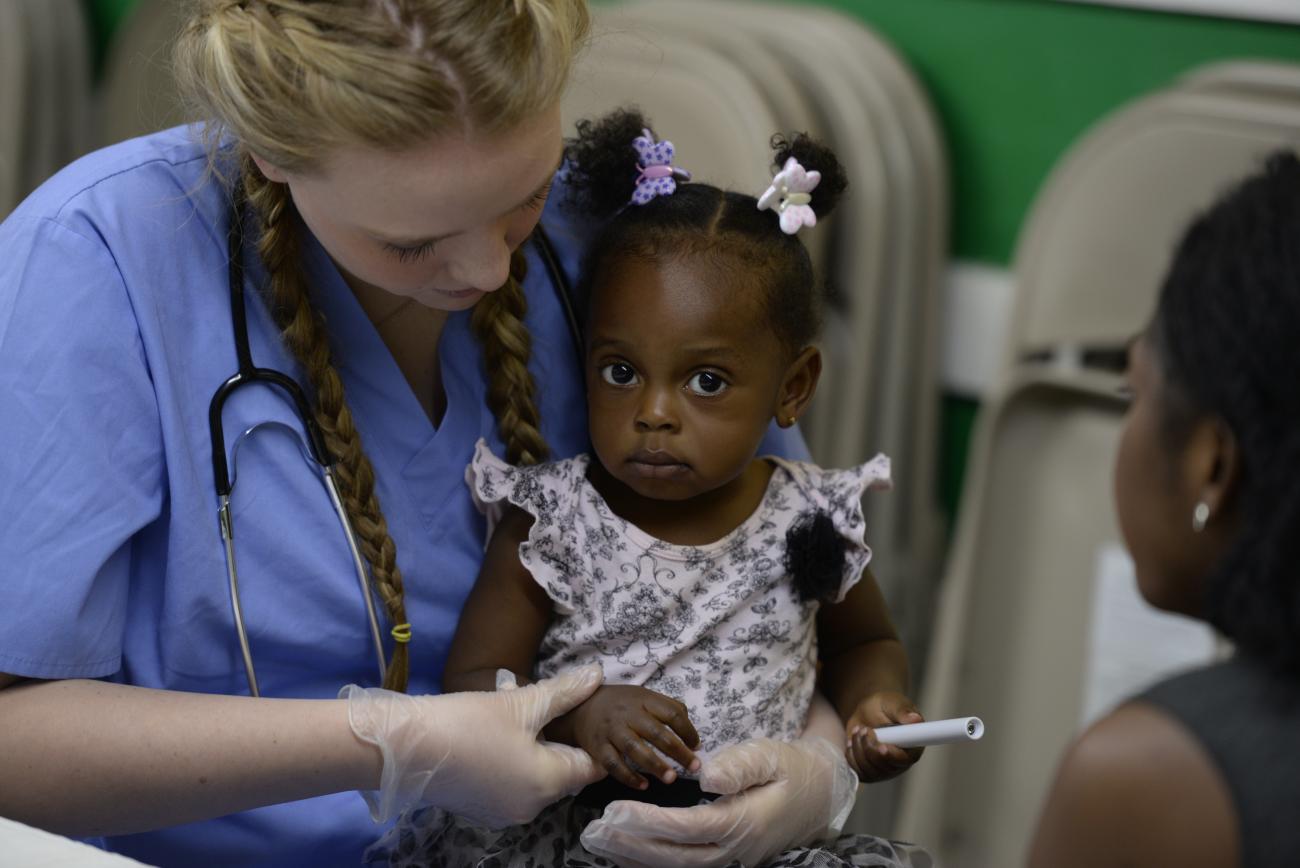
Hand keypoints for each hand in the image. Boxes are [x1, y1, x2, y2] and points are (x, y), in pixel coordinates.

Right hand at [341, 664, 603, 827]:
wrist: (403, 747)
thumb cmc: (468, 723)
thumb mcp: (521, 702)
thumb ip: (564, 692)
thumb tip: (597, 676)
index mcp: (548, 784)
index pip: (590, 766)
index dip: (589, 737)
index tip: (580, 711)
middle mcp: (530, 808)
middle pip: (563, 771)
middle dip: (556, 735)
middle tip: (541, 702)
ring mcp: (503, 812)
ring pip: (534, 775)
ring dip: (531, 744)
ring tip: (511, 707)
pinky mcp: (479, 809)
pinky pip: (509, 783)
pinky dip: (510, 759)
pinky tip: (491, 730)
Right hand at [556, 684, 700, 789]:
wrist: (581, 707)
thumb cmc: (621, 704)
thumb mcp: (644, 697)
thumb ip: (668, 709)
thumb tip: (692, 737)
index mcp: (644, 699)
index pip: (672, 713)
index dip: (688, 731)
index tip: (697, 746)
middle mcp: (628, 714)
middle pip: (657, 732)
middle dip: (678, 751)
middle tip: (694, 767)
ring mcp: (612, 731)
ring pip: (635, 749)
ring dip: (655, 765)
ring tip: (672, 779)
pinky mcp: (598, 747)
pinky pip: (614, 764)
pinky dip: (629, 777)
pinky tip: (644, 785)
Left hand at [580, 736, 856, 867]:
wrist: (820, 794)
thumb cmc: (792, 769)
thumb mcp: (770, 755)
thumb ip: (739, 765)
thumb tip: (705, 776)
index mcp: (744, 821)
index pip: (689, 827)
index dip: (650, 823)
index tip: (616, 812)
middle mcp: (735, 849)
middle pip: (676, 856)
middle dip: (631, 846)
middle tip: (594, 832)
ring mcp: (730, 858)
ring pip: (677, 867)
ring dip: (635, 857)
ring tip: (598, 843)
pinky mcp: (725, 857)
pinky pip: (684, 866)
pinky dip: (652, 862)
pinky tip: (624, 854)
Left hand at [845, 690, 924, 781]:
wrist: (868, 711)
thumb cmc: (885, 705)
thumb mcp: (893, 703)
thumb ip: (902, 711)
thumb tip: (915, 719)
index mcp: (913, 746)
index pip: (905, 760)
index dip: (892, 755)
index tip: (881, 745)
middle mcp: (901, 762)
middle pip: (884, 768)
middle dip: (870, 748)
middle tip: (864, 729)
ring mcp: (885, 769)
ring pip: (869, 771)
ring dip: (858, 749)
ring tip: (859, 730)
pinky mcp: (870, 772)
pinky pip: (857, 772)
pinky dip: (851, 756)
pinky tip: (852, 741)